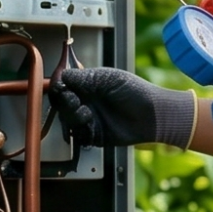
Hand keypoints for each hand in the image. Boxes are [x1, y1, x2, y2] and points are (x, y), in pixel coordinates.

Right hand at [47, 68, 196, 148]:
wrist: (152, 116)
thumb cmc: (136, 92)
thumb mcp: (109, 79)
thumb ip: (84, 77)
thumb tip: (63, 75)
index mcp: (89, 85)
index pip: (65, 85)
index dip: (60, 86)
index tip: (61, 86)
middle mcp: (87, 102)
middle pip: (62, 104)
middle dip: (65, 102)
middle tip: (76, 101)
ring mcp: (90, 119)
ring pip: (67, 120)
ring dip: (73, 116)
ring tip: (87, 113)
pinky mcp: (94, 136)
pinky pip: (78, 136)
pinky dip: (80, 131)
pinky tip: (90, 124)